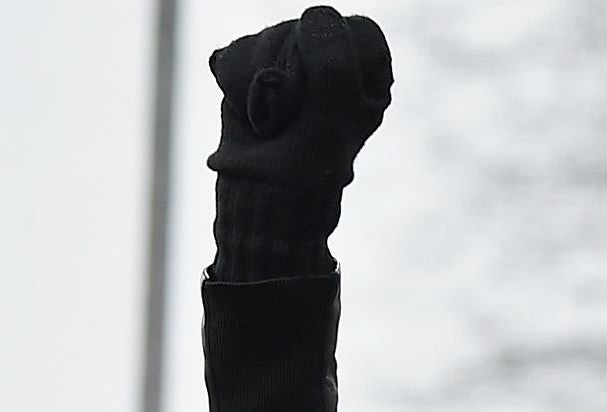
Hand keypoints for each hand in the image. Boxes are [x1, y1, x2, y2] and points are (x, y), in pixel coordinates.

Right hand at [208, 7, 392, 192]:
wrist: (260, 199)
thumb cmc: (307, 168)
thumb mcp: (333, 117)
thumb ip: (335, 64)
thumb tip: (316, 14)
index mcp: (367, 72)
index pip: (356, 30)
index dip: (336, 61)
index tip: (325, 99)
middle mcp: (331, 62)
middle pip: (307, 29)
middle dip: (293, 71)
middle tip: (294, 113)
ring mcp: (291, 63)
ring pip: (271, 36)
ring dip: (263, 80)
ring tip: (271, 118)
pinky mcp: (254, 71)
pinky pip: (240, 51)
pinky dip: (239, 80)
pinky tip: (251, 110)